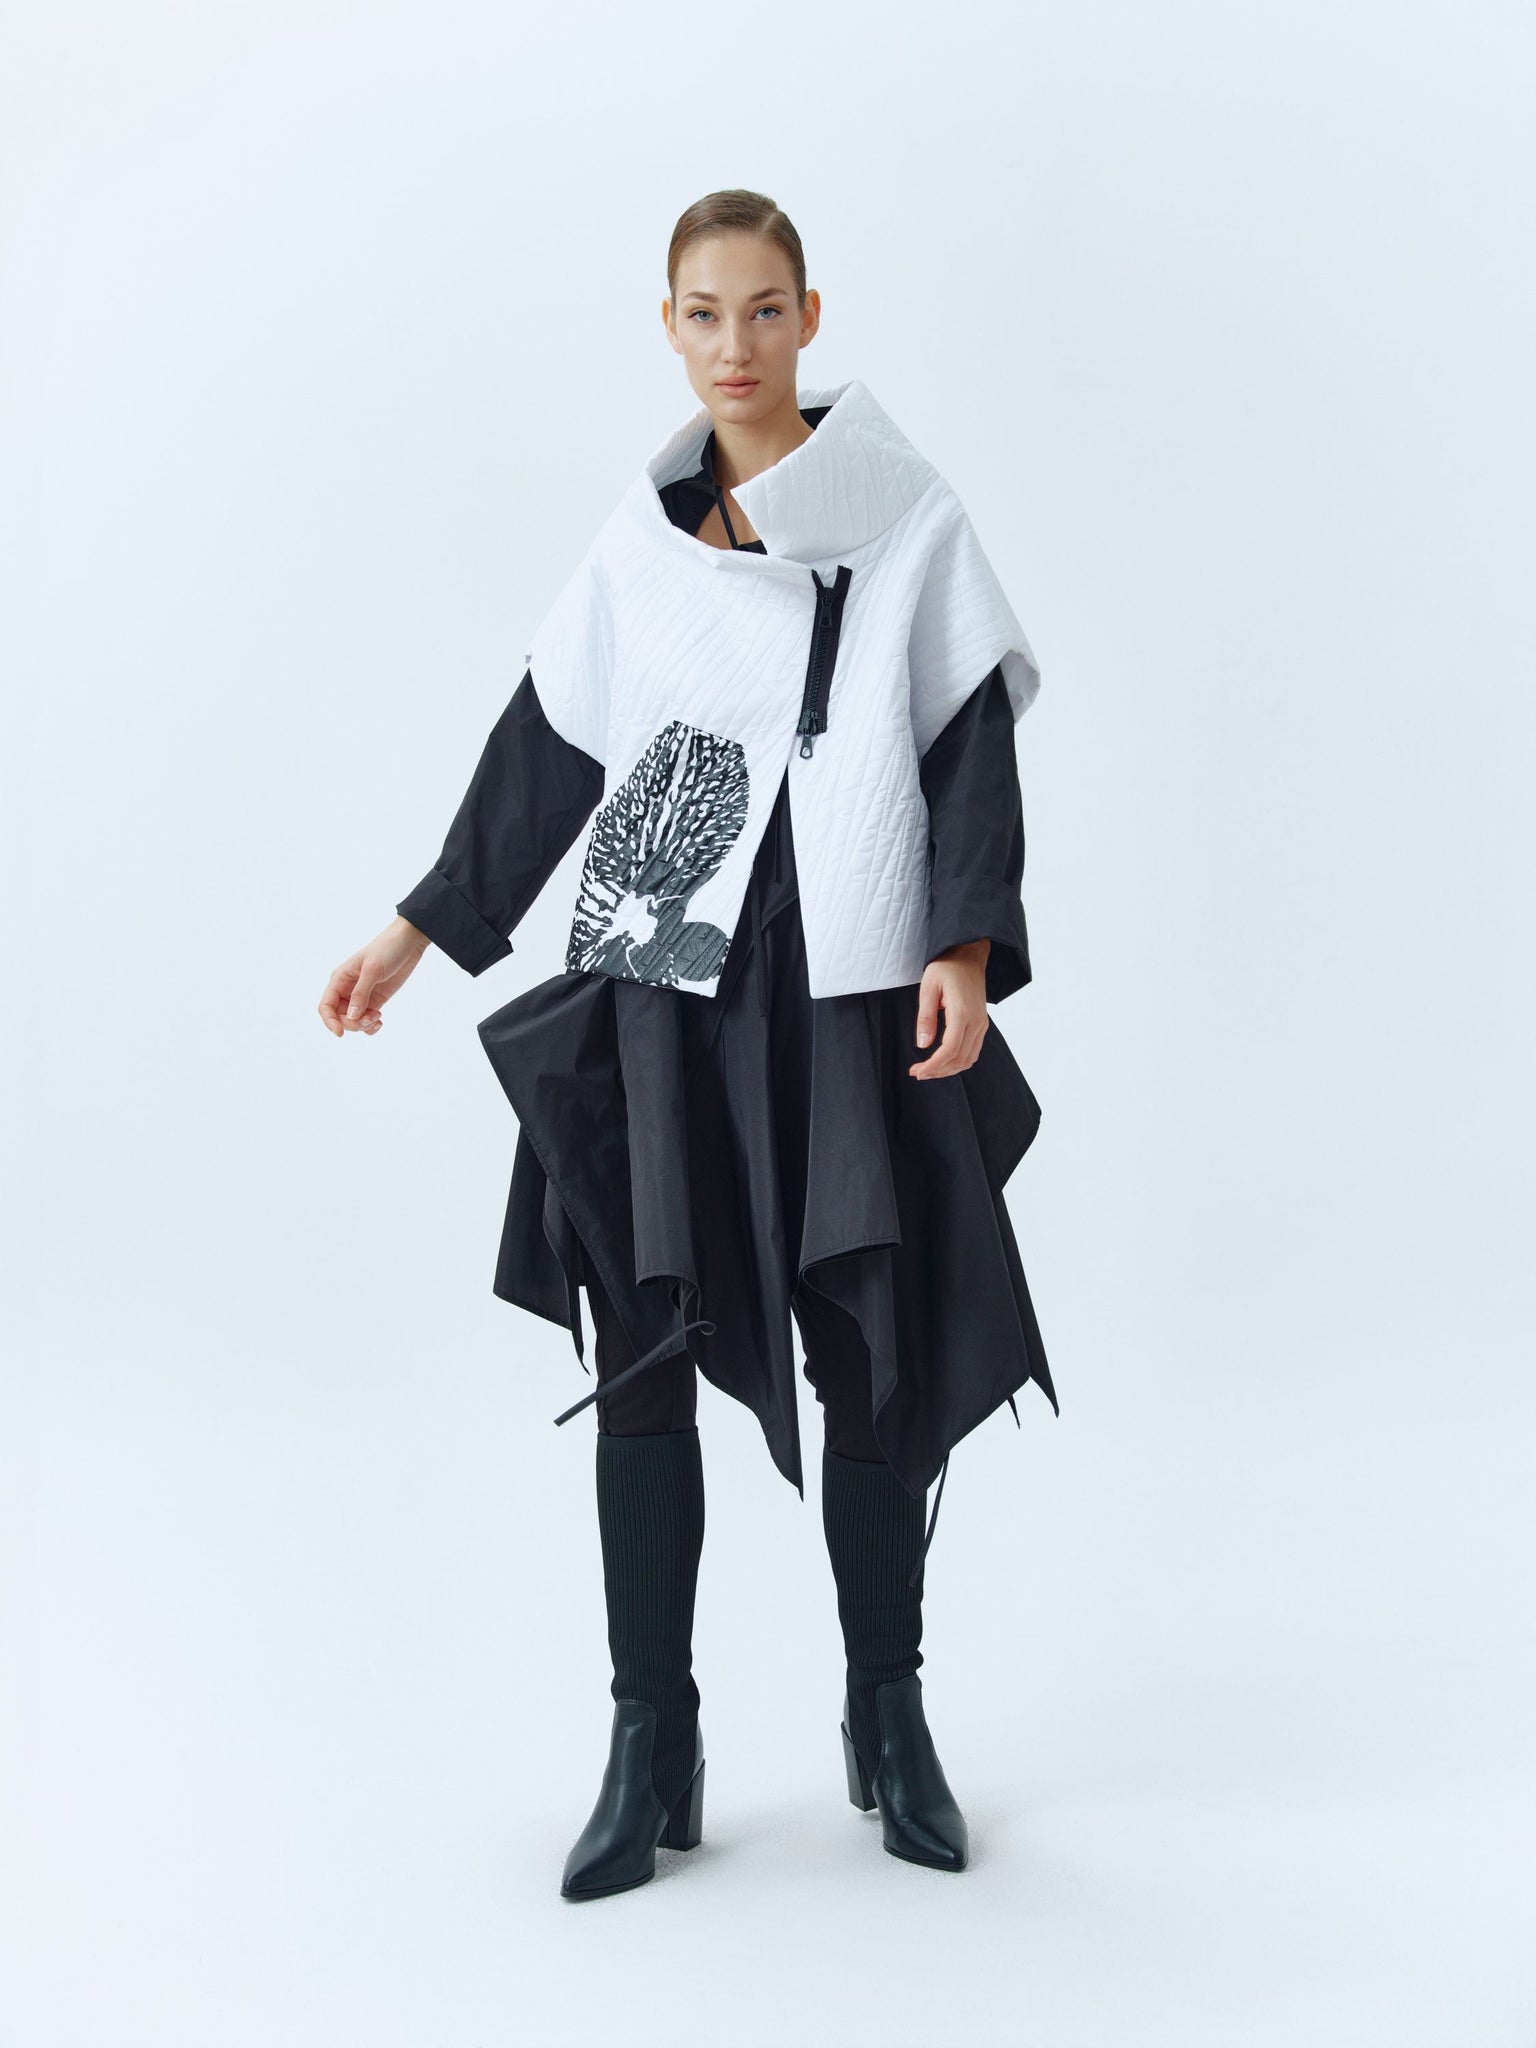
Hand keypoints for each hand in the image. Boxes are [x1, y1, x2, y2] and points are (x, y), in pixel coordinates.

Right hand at [318, 916, 431, 1037]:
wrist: (408, 942)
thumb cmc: (387, 949)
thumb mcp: (372, 970)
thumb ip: (361, 994)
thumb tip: (350, 1016)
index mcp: (340, 979)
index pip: (326, 1006)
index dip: (329, 1021)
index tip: (340, 1033)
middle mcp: (347, 990)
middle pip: (339, 1017)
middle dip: (353, 1024)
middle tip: (371, 1018)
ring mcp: (362, 996)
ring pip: (353, 1021)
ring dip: (363, 1026)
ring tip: (378, 1018)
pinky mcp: (375, 1000)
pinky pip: (366, 1019)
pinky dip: (371, 1025)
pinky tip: (380, 1021)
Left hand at [908, 940, 989, 1078]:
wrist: (969, 955)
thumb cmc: (947, 967)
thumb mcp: (928, 988)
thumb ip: (925, 1017)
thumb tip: (922, 1044)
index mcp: (962, 1013)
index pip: (950, 1050)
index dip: (933, 1065)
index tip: (917, 1071)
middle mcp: (976, 1022)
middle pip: (960, 1059)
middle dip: (938, 1071)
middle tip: (917, 1072)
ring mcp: (982, 1024)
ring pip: (968, 1059)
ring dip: (948, 1069)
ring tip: (928, 1069)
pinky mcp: (982, 1024)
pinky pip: (973, 1051)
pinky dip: (958, 1061)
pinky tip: (943, 1061)